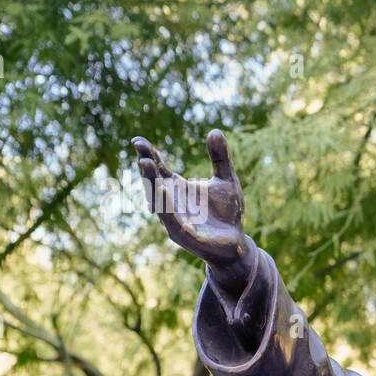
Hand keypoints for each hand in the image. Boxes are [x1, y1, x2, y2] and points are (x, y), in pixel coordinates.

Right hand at [132, 130, 252, 293]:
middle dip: (147, 169)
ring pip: (159, 202)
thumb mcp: (226, 180)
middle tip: (142, 152)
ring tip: (147, 165)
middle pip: (154, 184)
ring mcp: (176, 221)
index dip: (148, 155)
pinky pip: (173, 221)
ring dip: (152, 185)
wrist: (237, 245)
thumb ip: (220, 158)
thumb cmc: (228, 213)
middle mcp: (172, 204)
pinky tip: (165, 192)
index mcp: (177, 189)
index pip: (158, 170)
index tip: (137, 140)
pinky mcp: (186, 237)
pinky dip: (168, 207)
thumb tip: (215, 131)